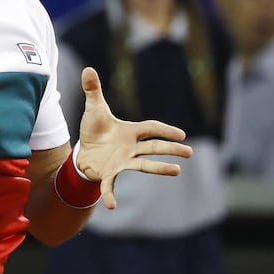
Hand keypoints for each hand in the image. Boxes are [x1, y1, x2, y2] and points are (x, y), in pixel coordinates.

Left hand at [75, 67, 192, 209]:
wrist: (84, 150)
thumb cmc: (95, 130)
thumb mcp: (94, 109)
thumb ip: (92, 90)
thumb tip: (87, 68)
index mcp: (130, 131)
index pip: (151, 128)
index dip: (165, 130)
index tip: (181, 133)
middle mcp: (131, 148)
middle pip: (154, 147)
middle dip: (170, 148)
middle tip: (189, 152)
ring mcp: (123, 162)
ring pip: (144, 165)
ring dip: (159, 168)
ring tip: (177, 171)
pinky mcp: (110, 174)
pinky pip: (111, 185)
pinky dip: (111, 195)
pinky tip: (112, 206)